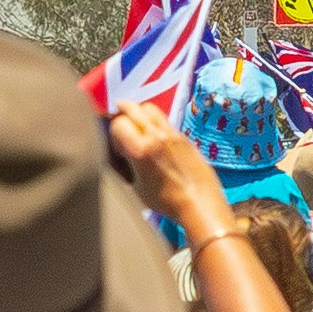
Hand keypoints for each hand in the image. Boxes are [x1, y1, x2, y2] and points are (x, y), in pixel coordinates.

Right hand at [107, 99, 229, 237]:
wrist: (200, 203)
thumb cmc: (168, 201)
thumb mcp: (136, 187)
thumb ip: (126, 166)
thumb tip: (120, 155)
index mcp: (141, 149)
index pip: (118, 123)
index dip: (112, 131)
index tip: (115, 142)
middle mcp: (157, 136)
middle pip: (134, 108)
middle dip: (123, 111)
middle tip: (118, 117)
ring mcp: (173, 134)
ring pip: (152, 109)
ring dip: (140, 113)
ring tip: (137, 124)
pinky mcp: (185, 138)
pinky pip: (166, 122)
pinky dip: (156, 123)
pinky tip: (155, 137)